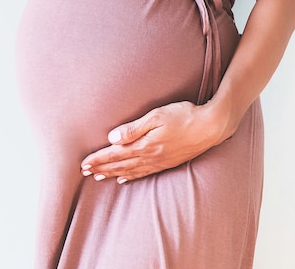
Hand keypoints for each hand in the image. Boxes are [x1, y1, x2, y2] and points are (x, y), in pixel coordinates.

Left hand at [80, 101, 231, 183]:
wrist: (211, 126)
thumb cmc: (184, 115)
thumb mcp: (157, 116)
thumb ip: (133, 128)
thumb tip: (112, 138)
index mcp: (145, 144)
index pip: (115, 154)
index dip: (98, 159)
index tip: (83, 164)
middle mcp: (150, 156)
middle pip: (120, 164)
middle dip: (101, 168)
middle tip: (84, 173)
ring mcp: (160, 161)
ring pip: (130, 170)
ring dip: (113, 173)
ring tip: (99, 177)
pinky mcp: (168, 162)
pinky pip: (144, 173)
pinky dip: (131, 176)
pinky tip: (124, 178)